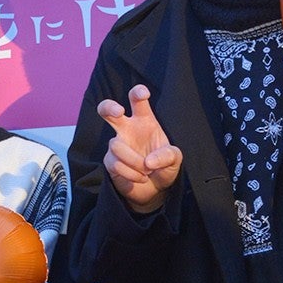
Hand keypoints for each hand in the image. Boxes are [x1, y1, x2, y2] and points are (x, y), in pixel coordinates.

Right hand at [99, 86, 182, 210]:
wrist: (154, 189)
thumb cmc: (164, 167)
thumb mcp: (174, 160)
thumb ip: (167, 156)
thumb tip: (148, 161)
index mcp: (144, 121)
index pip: (137, 102)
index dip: (138, 93)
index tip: (143, 93)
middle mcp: (127, 129)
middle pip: (108, 110)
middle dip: (109, 107)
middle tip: (118, 112)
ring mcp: (117, 144)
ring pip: (116, 145)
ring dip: (134, 161)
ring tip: (147, 171)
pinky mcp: (109, 161)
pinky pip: (115, 164)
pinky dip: (131, 174)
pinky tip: (141, 178)